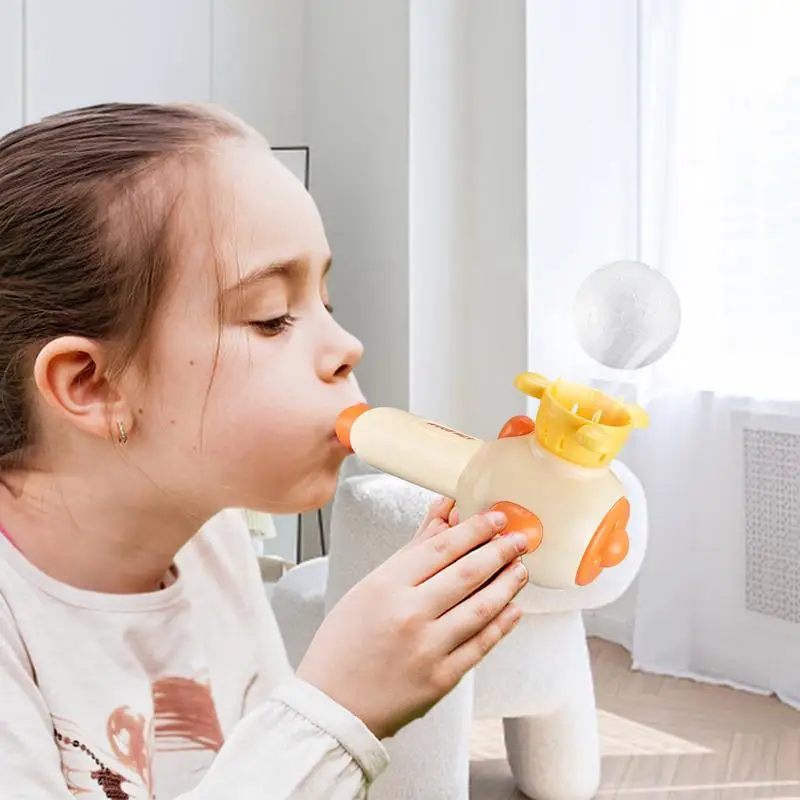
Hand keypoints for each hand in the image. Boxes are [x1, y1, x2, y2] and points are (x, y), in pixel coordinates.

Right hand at [296, 497, 528, 739]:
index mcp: (386, 586)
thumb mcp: (369, 587)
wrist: (332, 706)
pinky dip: (502, 624)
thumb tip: (442, 516)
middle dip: (500, 550)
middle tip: (519, 538)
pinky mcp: (441, 679)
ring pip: (481, 607)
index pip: (442, 547)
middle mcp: (409, 614)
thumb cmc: (344, 644)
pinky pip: (481, 645)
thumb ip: (412, 552)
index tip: (495, 518)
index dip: (475, 529)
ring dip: (507, 584)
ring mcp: (428, 648)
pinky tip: (512, 608)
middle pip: (468, 573)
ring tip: (519, 568)